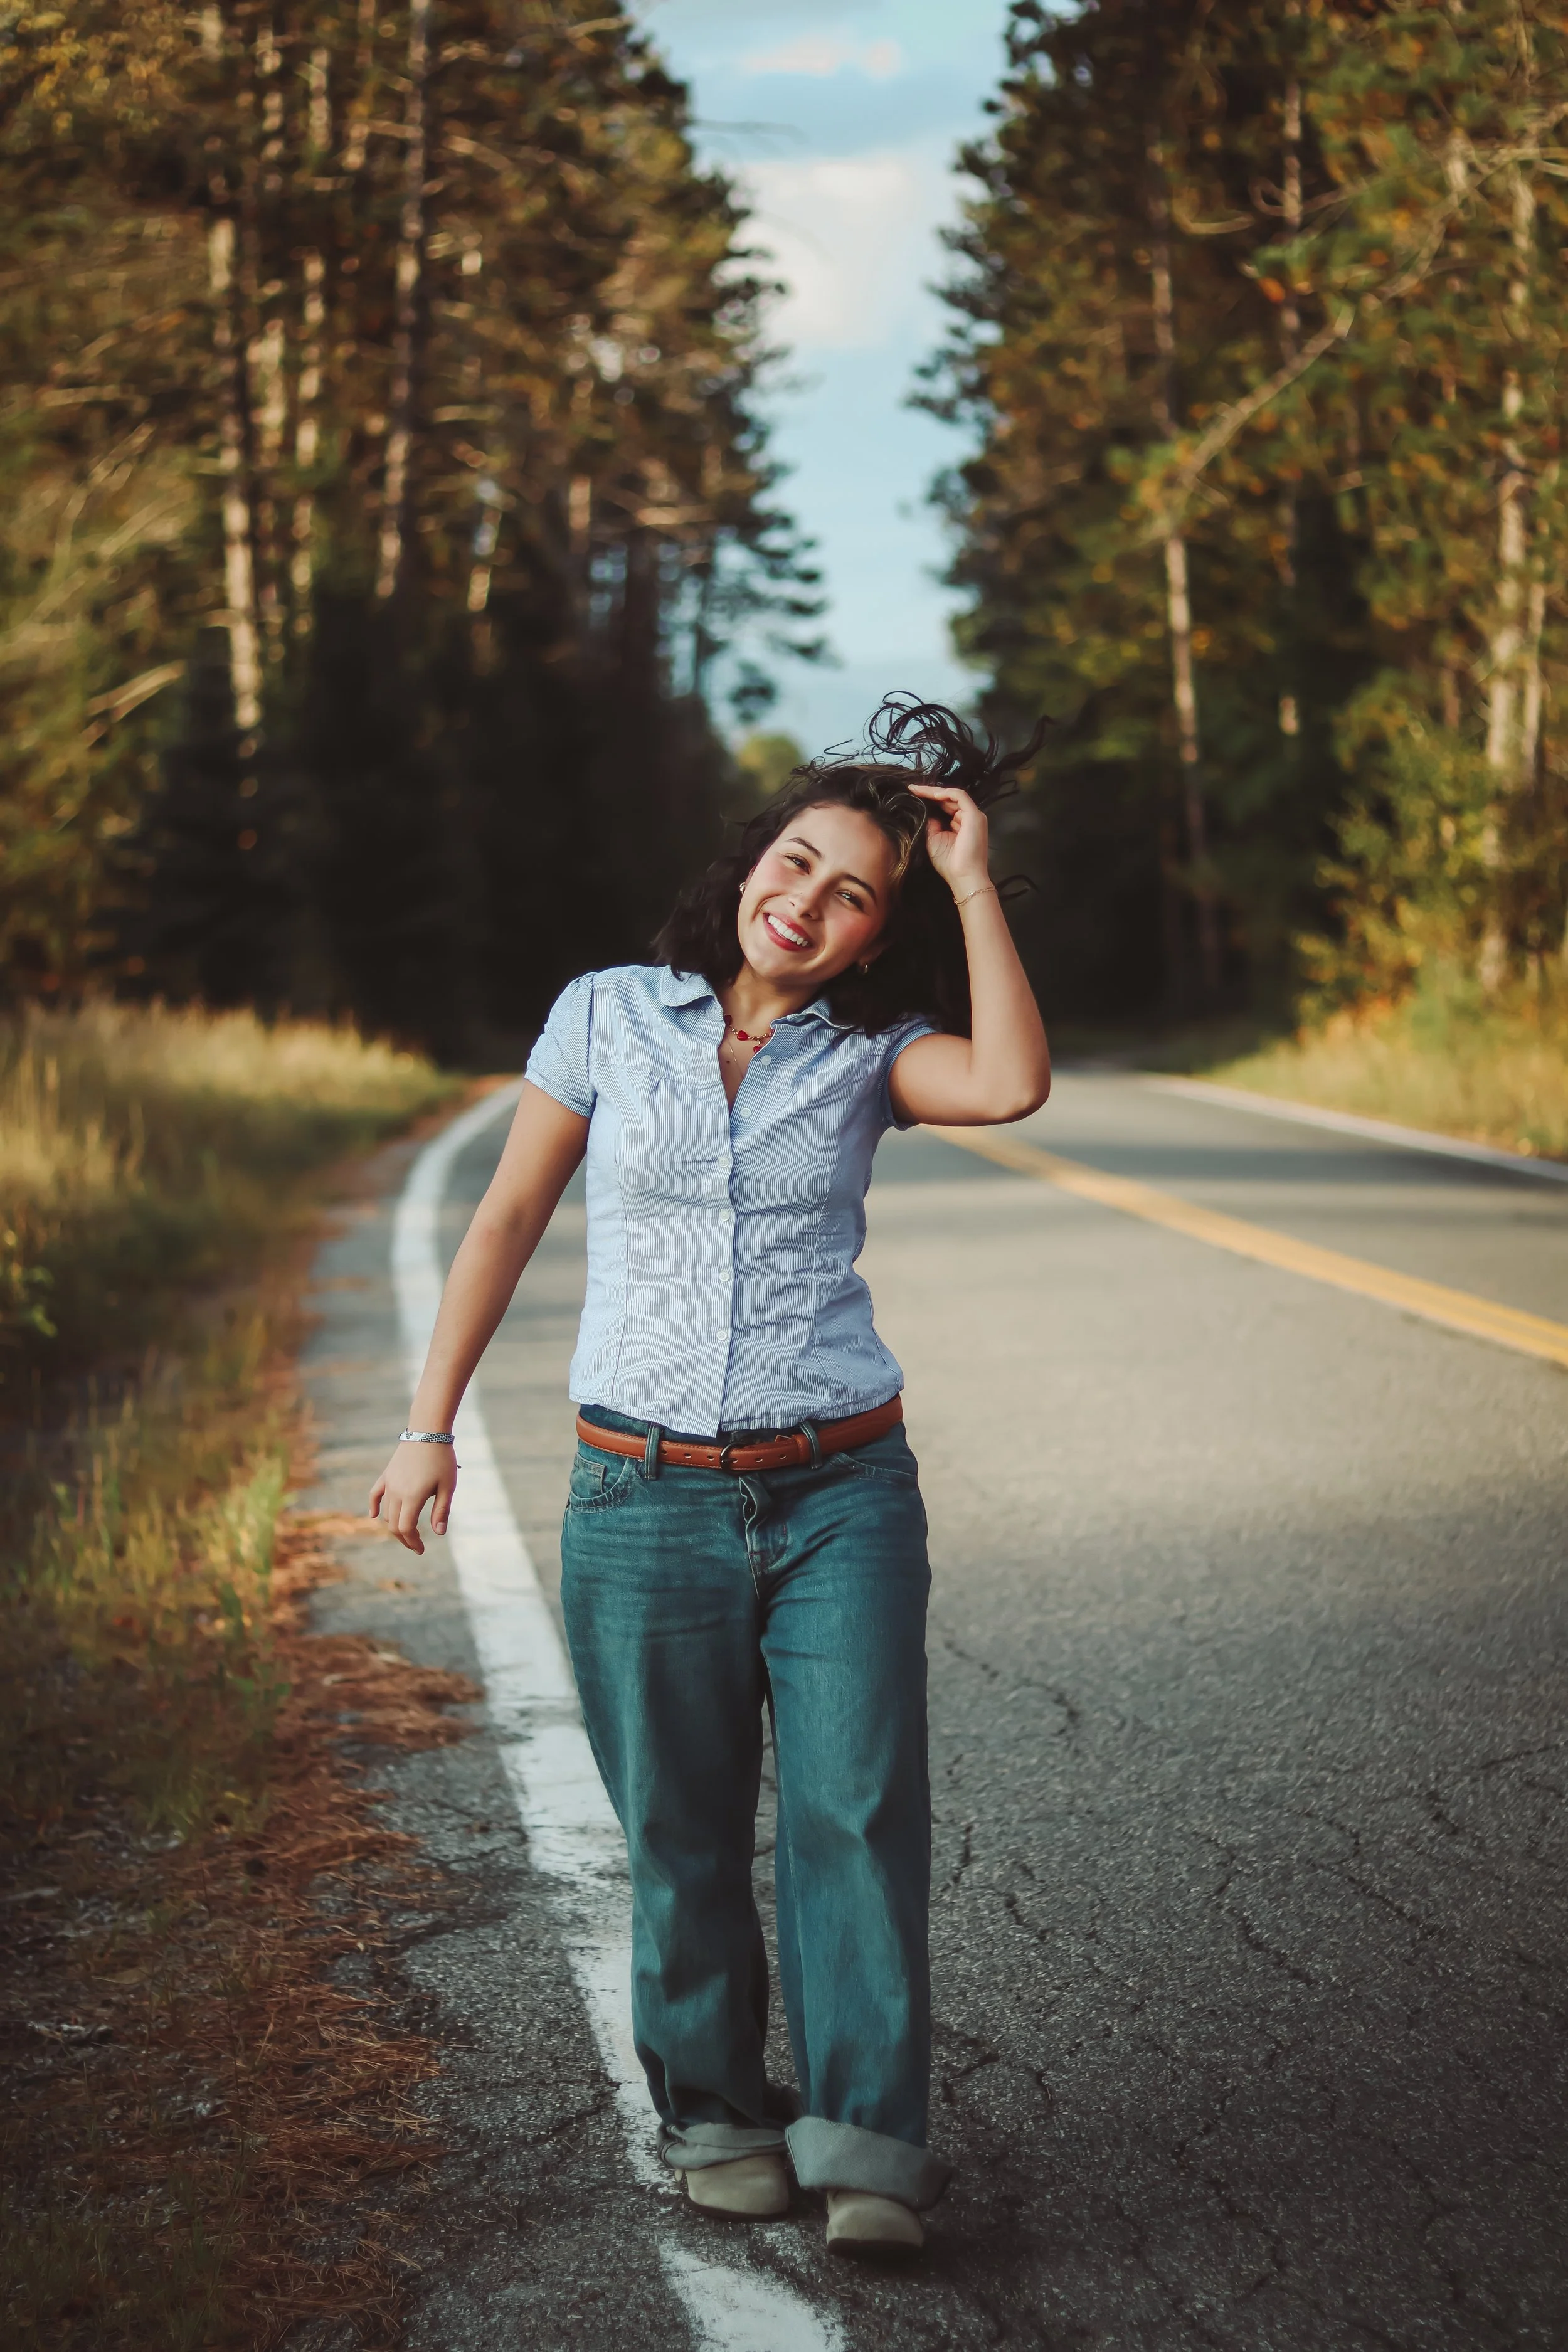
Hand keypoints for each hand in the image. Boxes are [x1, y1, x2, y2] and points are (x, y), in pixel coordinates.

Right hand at [369, 1440, 457, 1555]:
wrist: (428, 1431)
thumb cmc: (442, 1458)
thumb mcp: (448, 1486)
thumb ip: (441, 1511)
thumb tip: (438, 1533)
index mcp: (412, 1497)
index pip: (405, 1528)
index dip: (412, 1542)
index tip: (421, 1549)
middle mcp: (396, 1492)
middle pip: (394, 1524)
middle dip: (404, 1538)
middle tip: (416, 1544)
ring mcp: (389, 1483)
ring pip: (386, 1512)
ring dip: (394, 1525)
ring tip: (408, 1531)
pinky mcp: (387, 1474)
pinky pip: (375, 1494)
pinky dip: (374, 1506)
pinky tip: (374, 1515)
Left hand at [908, 781, 991, 902]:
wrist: (962, 876)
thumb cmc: (949, 863)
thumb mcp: (934, 839)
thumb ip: (931, 824)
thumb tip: (925, 811)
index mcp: (958, 823)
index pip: (944, 805)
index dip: (929, 799)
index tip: (912, 794)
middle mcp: (967, 818)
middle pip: (948, 798)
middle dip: (929, 793)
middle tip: (912, 789)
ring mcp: (973, 816)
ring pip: (954, 795)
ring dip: (935, 792)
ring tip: (918, 790)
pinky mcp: (975, 816)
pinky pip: (961, 797)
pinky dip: (947, 793)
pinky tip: (933, 795)